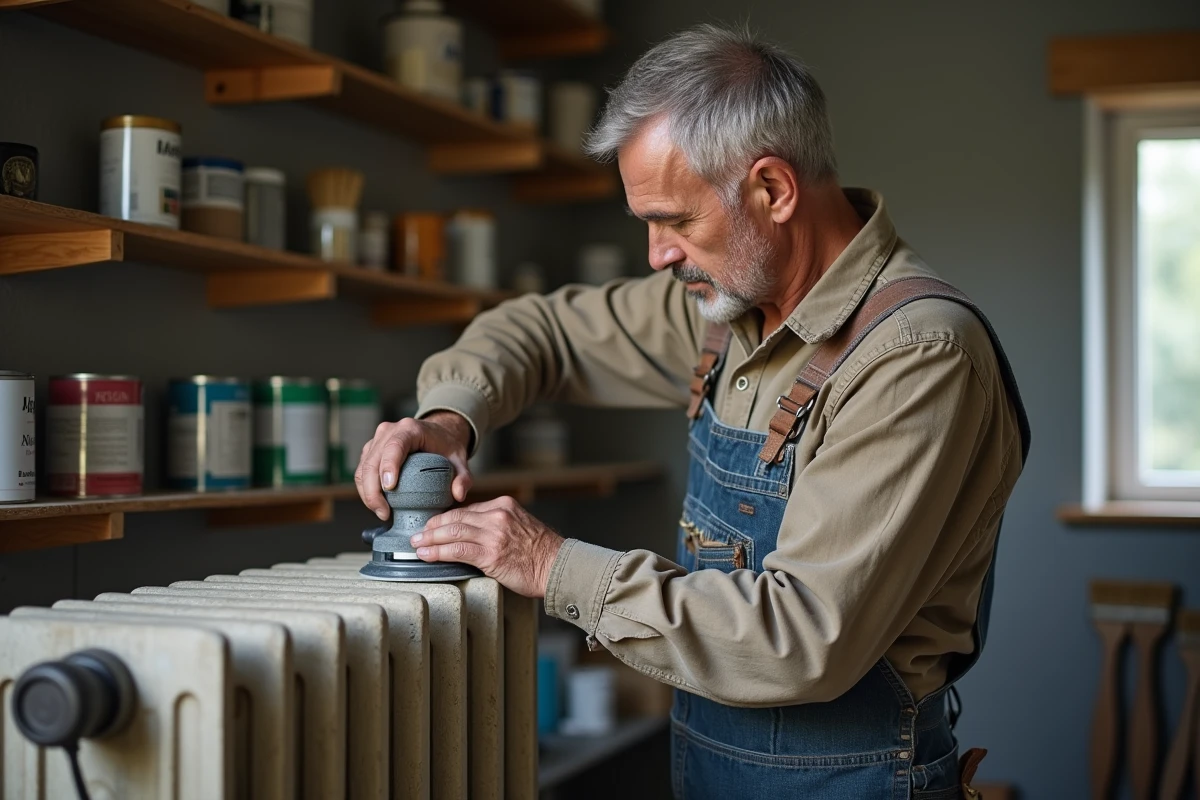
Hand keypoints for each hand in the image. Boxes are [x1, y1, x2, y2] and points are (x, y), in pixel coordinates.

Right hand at [355, 411, 473, 519]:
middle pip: (372, 460)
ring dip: (367, 493)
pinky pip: (362, 470)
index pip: (394, 446)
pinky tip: (377, 504)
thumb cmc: (446, 445)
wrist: (438, 433)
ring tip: (381, 512)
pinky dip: (366, 489)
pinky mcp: (371, 450)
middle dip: (373, 490)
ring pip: (363, 467)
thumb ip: (463, 477)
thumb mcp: (460, 460)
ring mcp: (377, 439)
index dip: (388, 467)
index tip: (390, 488)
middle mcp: (389, 431)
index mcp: (411, 429)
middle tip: (384, 513)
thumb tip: (458, 494)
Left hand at [411, 496, 564, 597]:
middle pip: (455, 518)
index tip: (433, 526)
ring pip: (452, 532)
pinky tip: (427, 555)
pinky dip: (438, 552)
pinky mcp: (490, 554)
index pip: (466, 510)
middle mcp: (497, 515)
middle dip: (433, 526)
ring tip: (417, 545)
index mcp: (503, 505)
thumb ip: (497, 525)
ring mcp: (494, 534)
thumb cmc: (541, 553)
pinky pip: (457, 550)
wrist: (558, 567)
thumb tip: (471, 533)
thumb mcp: (520, 526)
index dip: (445, 519)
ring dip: (430, 539)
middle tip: (418, 534)